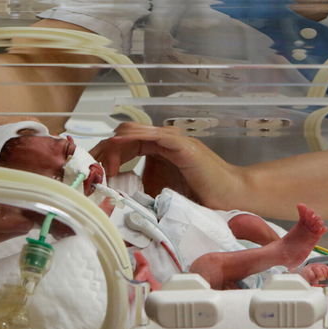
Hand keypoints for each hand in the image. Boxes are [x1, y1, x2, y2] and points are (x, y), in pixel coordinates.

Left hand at [90, 122, 243, 208]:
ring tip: (104, 169)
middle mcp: (163, 139)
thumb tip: (112, 197)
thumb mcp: (161, 191)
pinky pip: (154, 138)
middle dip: (104, 149)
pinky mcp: (183, 147)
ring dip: (114, 148)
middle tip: (94, 172)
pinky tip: (120, 158)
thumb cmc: (201, 195)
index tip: (96, 175)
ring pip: (134, 131)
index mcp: (158, 147)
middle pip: (124, 132)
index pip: (124, 140)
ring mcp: (174, 140)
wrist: (233, 195)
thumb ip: (141, 188)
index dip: (106, 154)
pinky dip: (133, 143)